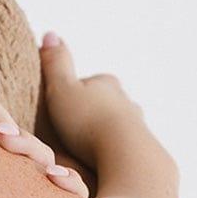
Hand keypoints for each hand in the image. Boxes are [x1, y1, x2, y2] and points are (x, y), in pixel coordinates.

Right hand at [40, 32, 144, 168]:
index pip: (88, 82)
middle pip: (104, 103)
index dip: (71, 94)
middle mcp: (127, 101)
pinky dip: (113, 153)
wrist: (126, 159)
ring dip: (102, 134)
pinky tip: (102, 163)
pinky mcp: (145, 152)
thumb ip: (56, 62)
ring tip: (85, 151)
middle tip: (71, 131)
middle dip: (90, 113)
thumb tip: (51, 33)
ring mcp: (139, 126)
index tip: (59, 108)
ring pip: (116, 126)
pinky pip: (124, 148)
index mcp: (107, 83)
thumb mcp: (61, 88)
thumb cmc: (88, 123)